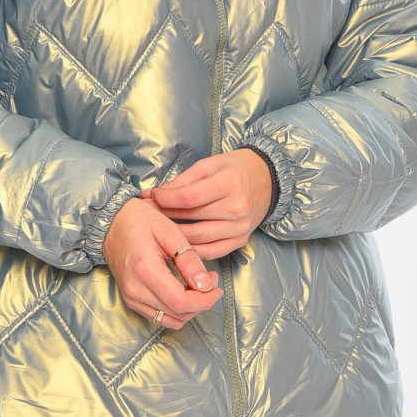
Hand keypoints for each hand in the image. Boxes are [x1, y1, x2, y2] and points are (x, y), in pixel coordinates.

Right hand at [102, 198, 221, 330]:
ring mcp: (131, 298)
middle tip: (211, 281)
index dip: (204, 300)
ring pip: (171, 320)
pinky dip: (177, 310)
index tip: (216, 288)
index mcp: (145, 270)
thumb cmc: (140, 221)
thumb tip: (206, 286)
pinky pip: (160, 317)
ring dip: (190, 308)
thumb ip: (189, 260)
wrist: (112, 223)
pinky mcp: (131, 300)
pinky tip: (184, 291)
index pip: (181, 302)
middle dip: (202, 302)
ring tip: (198, 285)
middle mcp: (135, 289)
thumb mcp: (170, 233)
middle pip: (178, 314)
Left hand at [141, 150, 271, 257]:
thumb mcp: (210, 165)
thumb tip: (153, 194)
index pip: (190, 197)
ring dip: (175, 234)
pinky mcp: (241, 240)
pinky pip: (212, 251)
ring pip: (199, 237)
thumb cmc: (236, 168)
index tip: (153, 197)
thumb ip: (182, 181)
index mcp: (229, 183)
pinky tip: (180, 243)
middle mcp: (236, 207)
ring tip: (159, 229)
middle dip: (165, 216)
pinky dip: (193, 250)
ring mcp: (240, 227)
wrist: (268, 180)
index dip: (166, 198)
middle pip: (192, 217)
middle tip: (148, 214)